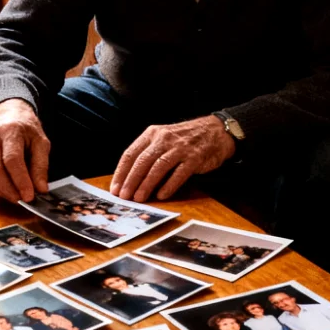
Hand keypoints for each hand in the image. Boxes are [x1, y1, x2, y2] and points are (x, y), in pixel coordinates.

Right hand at [0, 98, 49, 202]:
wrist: (6, 116)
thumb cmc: (25, 131)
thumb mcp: (41, 143)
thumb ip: (41, 166)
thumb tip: (40, 189)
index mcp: (10, 130)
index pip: (12, 159)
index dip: (20, 180)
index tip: (29, 196)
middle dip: (9, 190)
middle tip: (22, 200)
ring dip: (1, 191)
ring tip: (15, 196)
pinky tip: (4, 189)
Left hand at [110, 115, 234, 201]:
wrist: (214, 131)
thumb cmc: (184, 139)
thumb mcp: (162, 138)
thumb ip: (148, 153)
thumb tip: (129, 178)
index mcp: (152, 134)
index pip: (130, 154)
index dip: (121, 173)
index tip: (115, 188)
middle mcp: (164, 139)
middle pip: (142, 161)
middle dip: (131, 181)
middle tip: (124, 197)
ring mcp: (180, 148)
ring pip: (158, 167)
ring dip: (146, 184)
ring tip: (139, 198)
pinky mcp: (194, 158)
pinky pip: (179, 173)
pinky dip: (169, 185)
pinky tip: (162, 195)